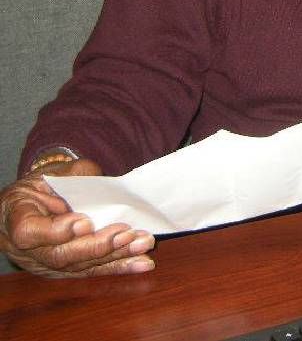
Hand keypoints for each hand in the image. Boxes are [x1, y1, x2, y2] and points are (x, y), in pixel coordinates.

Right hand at [0, 158, 154, 276]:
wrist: (35, 202)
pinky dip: (120, 266)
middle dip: (97, 246)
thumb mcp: (53, 172)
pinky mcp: (67, 271)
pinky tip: (142, 263)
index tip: (84, 221)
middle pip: (61, 255)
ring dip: (116, 256)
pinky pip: (93, 270)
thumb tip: (103, 182)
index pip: (29, 232)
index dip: (56, 231)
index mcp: (17, 217)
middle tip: (125, 233)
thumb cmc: (45, 183)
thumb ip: (75, 176)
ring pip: (80, 266)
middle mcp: (29, 249)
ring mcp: (47, 264)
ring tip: (142, 244)